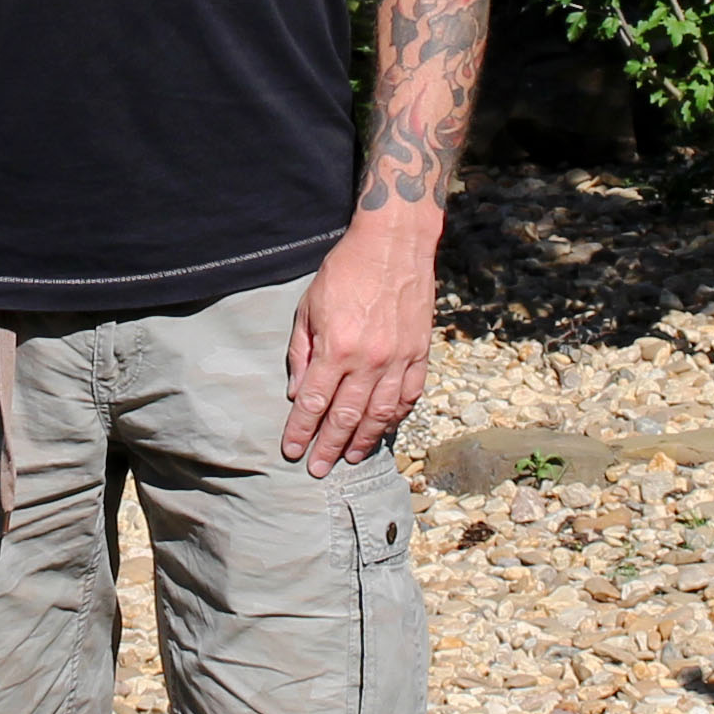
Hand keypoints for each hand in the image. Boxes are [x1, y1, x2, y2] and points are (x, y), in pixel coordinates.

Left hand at [283, 208, 438, 474]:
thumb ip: (302, 352)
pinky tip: (384, 429)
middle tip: (318, 469)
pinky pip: (409, 396)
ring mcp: (399, 359)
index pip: (315, 403)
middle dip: (330, 446)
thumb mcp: (308, 306)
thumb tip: (299, 393)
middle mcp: (369, 359)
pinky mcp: (420, 353)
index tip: (293, 451)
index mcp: (337, 347)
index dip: (302, 431)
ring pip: (381, 414)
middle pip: (347, 417)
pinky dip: (396, 417)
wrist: (393, 244)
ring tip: (351, 457)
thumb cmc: (344, 271)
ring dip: (364, 440)